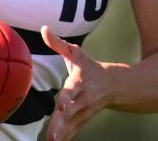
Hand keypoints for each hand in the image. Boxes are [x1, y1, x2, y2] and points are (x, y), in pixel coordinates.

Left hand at [42, 25, 109, 140]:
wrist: (114, 85)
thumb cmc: (88, 66)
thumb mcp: (75, 53)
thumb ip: (57, 43)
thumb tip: (43, 29)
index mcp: (80, 81)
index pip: (73, 90)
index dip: (67, 98)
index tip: (60, 106)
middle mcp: (83, 98)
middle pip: (73, 111)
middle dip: (63, 121)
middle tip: (53, 133)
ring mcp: (84, 111)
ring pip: (73, 123)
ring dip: (63, 133)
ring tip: (52, 140)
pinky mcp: (83, 119)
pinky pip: (74, 129)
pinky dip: (66, 136)